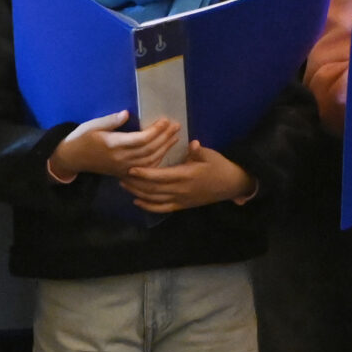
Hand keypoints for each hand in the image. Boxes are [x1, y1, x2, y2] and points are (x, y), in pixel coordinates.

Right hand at [51, 116, 182, 179]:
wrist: (72, 158)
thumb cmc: (82, 138)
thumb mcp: (93, 125)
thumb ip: (111, 120)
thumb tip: (127, 113)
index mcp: (114, 144)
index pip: (141, 139)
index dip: (156, 130)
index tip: (166, 119)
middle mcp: (121, 158)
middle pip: (149, 149)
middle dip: (165, 137)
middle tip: (176, 125)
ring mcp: (123, 168)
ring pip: (149, 160)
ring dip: (164, 148)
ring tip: (174, 137)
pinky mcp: (123, 173)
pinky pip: (144, 169)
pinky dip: (156, 161)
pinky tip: (163, 152)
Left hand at [123, 142, 253, 214]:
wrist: (230, 185)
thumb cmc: (219, 166)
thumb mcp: (210, 155)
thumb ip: (197, 150)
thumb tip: (191, 142)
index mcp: (186, 176)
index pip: (160, 176)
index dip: (144, 173)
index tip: (131, 168)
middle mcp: (180, 190)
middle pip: (153, 189)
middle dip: (136, 183)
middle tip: (121, 175)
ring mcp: (180, 200)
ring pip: (155, 200)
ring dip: (138, 193)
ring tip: (124, 185)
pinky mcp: (182, 205)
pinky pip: (162, 208)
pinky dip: (148, 206)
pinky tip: (137, 202)